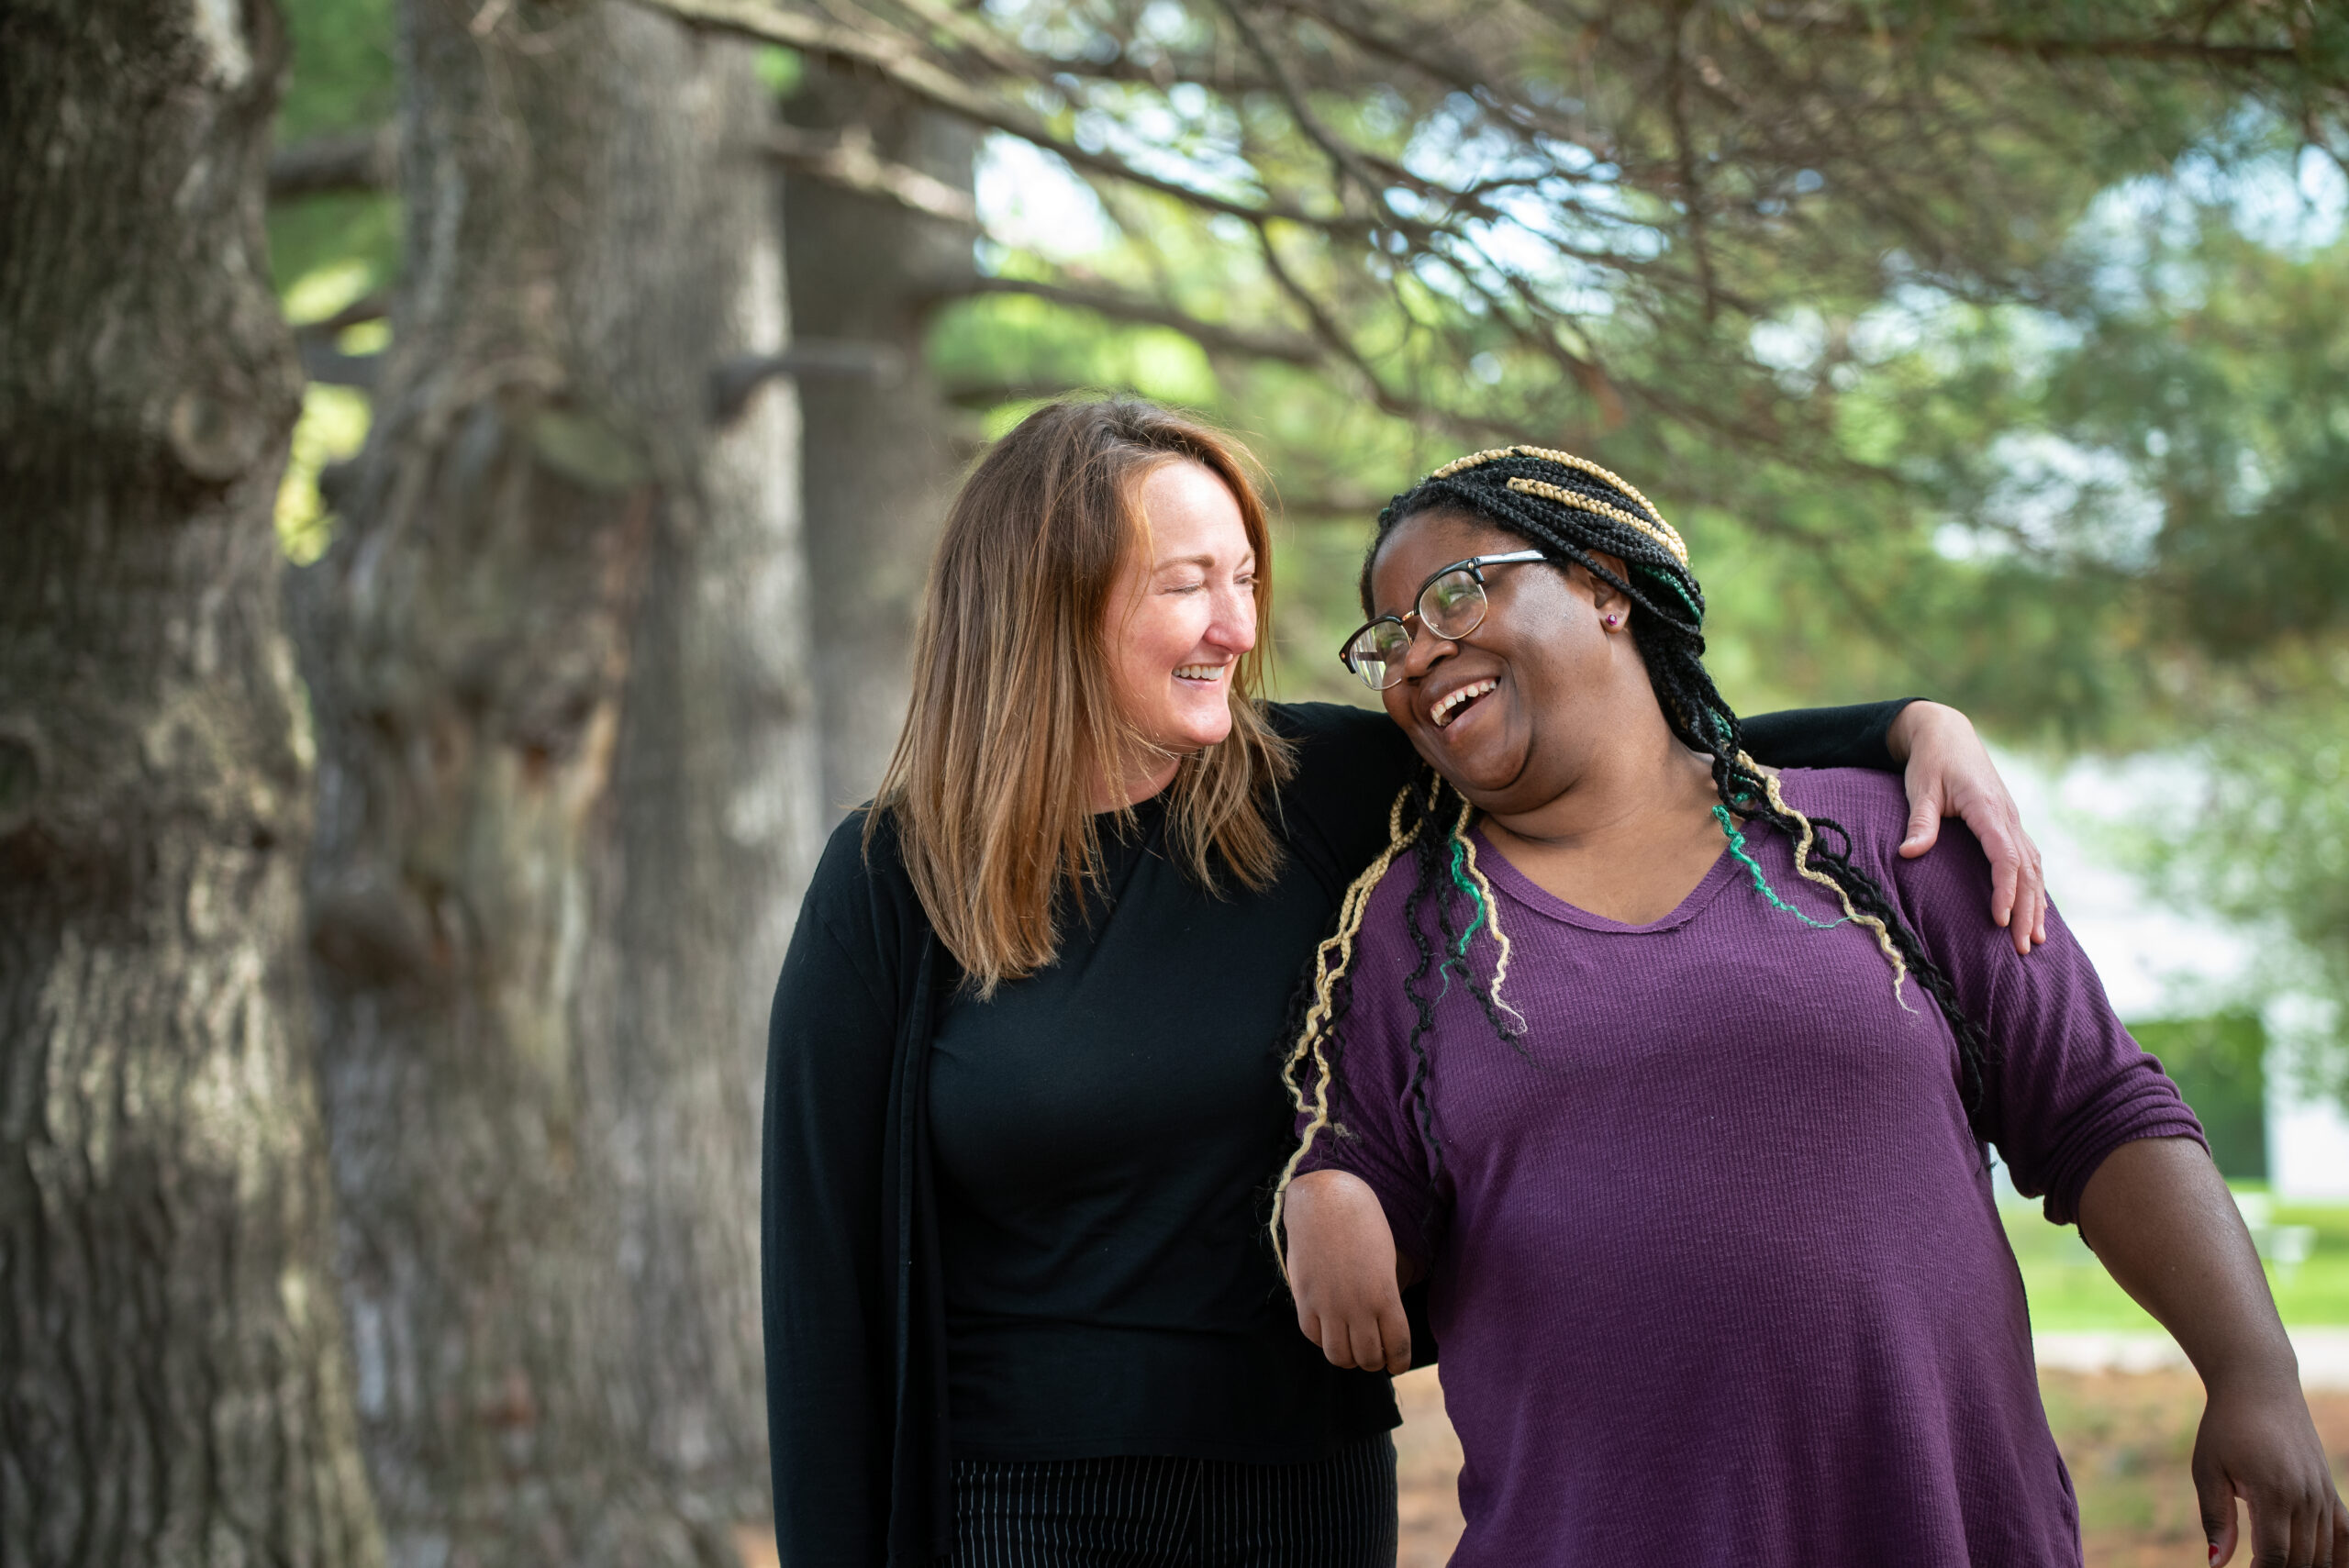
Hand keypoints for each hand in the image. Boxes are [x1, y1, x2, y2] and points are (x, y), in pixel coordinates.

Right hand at [1283, 1170, 1412, 1373]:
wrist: (1325, 1201)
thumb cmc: (1363, 1224)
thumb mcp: (1387, 1259)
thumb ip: (1386, 1294)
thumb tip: (1383, 1324)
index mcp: (1384, 1295)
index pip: (1397, 1347)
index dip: (1399, 1362)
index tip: (1397, 1365)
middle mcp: (1356, 1306)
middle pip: (1367, 1358)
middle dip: (1374, 1362)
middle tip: (1374, 1355)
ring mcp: (1326, 1304)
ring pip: (1338, 1355)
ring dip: (1348, 1358)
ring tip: (1351, 1349)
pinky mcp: (1304, 1298)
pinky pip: (1312, 1335)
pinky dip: (1323, 1339)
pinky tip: (1329, 1329)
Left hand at [1884, 700, 2046, 953]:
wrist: (1947, 733)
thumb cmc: (1930, 761)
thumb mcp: (1920, 787)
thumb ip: (1920, 821)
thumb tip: (1908, 854)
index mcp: (1987, 808)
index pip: (2004, 855)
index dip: (2005, 888)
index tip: (2001, 919)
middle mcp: (2007, 816)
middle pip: (2026, 869)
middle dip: (2027, 909)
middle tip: (2022, 948)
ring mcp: (2012, 820)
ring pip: (2033, 868)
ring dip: (2036, 904)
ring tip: (2035, 941)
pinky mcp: (2008, 824)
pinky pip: (2028, 860)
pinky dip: (2034, 888)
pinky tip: (2036, 913)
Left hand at [2194, 1368, 2347, 1566]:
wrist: (2260, 1387)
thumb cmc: (2226, 1427)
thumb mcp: (2208, 1469)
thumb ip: (2215, 1518)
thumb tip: (2217, 1564)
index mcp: (2273, 1492)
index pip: (2276, 1554)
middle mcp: (2306, 1497)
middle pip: (2303, 1559)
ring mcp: (2323, 1495)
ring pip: (2326, 1553)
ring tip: (2276, 1565)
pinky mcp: (2330, 1491)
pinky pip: (2347, 1535)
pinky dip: (2339, 1557)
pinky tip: (2325, 1565)